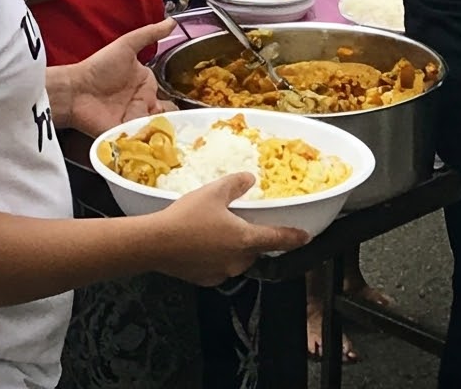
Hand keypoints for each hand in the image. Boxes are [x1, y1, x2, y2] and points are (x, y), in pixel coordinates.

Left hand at [56, 19, 170, 136]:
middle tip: (180, 124)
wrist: (75, 90)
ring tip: (167, 133)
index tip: (189, 109)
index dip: (176, 103)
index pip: (167, 96)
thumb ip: (150, 34)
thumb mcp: (127, 45)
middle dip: (172, 121)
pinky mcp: (121, 133)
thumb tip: (173, 21)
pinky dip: (145, 140)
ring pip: (153, 128)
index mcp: (146, 84)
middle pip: (163, 115)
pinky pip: (137, 139)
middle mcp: (141, 103)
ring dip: (159, 130)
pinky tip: (153, 141)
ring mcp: (131, 120)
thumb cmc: (100, 66)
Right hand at [146, 173, 308, 282]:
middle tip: (242, 223)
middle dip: (253, 239)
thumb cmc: (187, 216)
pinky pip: (218, 267)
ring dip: (235, 248)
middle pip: (254, 250)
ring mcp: (219, 273)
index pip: (277, 239)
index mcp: (245, 240)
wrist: (154, 243)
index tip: (306, 237)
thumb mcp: (215, 191)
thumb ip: (237, 184)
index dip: (293, 237)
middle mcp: (236, 261)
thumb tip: (249, 180)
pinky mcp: (202, 280)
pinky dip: (217, 256)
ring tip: (219, 231)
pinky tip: (203, 244)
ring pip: (236, 260)